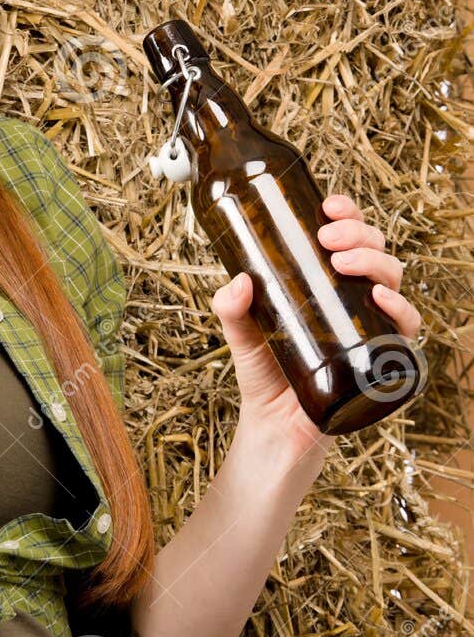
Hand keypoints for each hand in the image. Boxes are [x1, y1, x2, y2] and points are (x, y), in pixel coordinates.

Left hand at [210, 190, 422, 460]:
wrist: (274, 430)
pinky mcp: (380, 360)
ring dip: (376, 262)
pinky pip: (406, 330)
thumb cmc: (264, 376)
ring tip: (344, 262)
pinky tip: (384, 301)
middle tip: (329, 238)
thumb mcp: (241, 335)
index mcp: (325, 283)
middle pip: (374, 252)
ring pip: (392, 281)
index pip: (347, 238)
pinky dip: (402, 311)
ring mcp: (370, 328)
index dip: (347, 214)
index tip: (328, 205)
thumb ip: (231, 309)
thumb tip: (236, 282)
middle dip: (359, 233)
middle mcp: (353, 300)